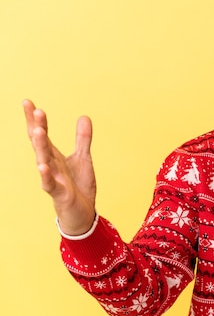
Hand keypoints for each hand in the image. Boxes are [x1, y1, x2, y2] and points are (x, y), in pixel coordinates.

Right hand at [23, 100, 96, 235]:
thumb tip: (84, 116)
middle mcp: (50, 165)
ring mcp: (53, 179)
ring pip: (43, 160)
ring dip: (41, 146)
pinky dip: (46, 175)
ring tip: (38, 131)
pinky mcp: (59, 193)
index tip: (28, 102)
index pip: (42, 134)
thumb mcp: (83, 158)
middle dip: (37, 127)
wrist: (82, 214)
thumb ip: (82, 139)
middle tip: (35, 109)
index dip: (35, 119)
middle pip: (41, 144)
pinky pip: (50, 183)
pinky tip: (42, 166)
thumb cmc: (78, 186)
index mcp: (54, 156)